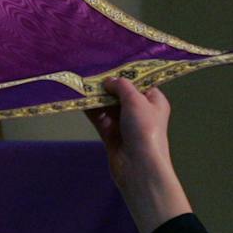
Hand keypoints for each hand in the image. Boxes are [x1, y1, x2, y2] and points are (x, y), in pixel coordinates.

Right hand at [87, 76, 190, 232]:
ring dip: (96, 97)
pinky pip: (99, 118)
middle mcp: (140, 111)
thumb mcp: (136, 100)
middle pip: (120, 94)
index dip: (124, 75)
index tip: (107, 65)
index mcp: (153, 101)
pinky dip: (90, 110)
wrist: (139, 167)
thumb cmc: (145, 129)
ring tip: (81, 84)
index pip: (139, 83)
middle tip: (89, 73)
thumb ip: (121, 86)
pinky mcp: (111, 135)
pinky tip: (79, 99)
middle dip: (106, 86)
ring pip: (107, 106)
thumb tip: (108, 81)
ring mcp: (124, 124)